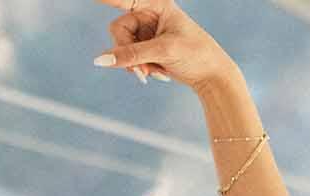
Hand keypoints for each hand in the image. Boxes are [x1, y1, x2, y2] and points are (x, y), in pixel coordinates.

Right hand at [91, 0, 238, 90]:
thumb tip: (99, 60)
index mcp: (157, 5)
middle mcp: (149, 15)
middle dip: (126, 52)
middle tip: (140, 69)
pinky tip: (153, 73)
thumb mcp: (162, 52)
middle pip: (118, 29)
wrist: (210, 74)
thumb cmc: (194, 54)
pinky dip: (137, 67)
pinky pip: (126, 56)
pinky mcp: (145, 47)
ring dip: (132, 63)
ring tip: (151, 73)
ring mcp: (146, 31)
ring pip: (120, 46)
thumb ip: (130, 55)